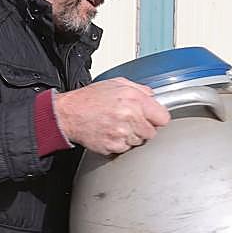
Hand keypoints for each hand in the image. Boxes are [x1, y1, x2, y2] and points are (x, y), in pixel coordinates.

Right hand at [52, 78, 170, 156]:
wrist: (68, 113)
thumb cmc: (89, 99)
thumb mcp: (116, 83)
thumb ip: (140, 89)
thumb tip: (153, 97)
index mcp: (133, 99)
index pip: (163, 118)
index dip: (157, 118)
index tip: (152, 118)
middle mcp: (129, 117)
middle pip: (152, 133)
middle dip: (143, 128)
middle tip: (129, 121)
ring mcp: (121, 134)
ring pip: (138, 142)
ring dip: (131, 136)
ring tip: (117, 126)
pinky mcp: (113, 146)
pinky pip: (125, 149)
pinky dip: (119, 144)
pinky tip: (110, 133)